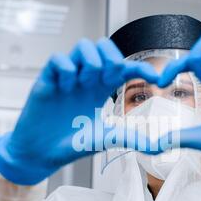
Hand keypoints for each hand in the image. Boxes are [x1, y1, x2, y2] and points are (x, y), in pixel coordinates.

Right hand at [0, 38, 157, 184]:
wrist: (42, 154)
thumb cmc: (72, 144)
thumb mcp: (105, 139)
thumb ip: (129, 137)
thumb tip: (157, 147)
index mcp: (102, 88)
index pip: (124, 67)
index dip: (141, 67)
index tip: (156, 77)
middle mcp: (86, 78)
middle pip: (104, 46)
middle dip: (112, 56)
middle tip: (109, 77)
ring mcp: (67, 77)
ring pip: (83, 46)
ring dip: (91, 62)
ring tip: (86, 83)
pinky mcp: (47, 80)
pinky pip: (58, 59)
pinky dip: (66, 69)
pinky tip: (65, 87)